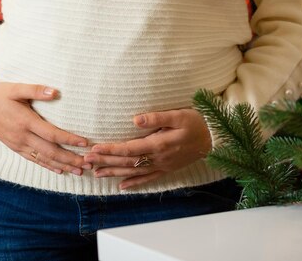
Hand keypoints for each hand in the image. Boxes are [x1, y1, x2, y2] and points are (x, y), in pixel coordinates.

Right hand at [0, 83, 90, 175]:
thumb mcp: (15, 88)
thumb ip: (36, 90)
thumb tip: (55, 92)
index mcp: (26, 121)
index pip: (52, 134)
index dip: (69, 139)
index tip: (85, 143)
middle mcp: (23, 136)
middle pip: (51, 151)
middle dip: (71, 159)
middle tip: (89, 164)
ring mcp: (19, 144)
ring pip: (44, 159)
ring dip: (63, 165)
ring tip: (80, 171)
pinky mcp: (16, 148)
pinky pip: (34, 160)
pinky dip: (48, 166)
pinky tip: (60, 170)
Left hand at [84, 109, 211, 189]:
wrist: (215, 138)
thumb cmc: (197, 123)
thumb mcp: (179, 115)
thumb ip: (157, 118)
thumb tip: (135, 120)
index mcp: (158, 144)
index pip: (129, 148)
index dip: (110, 149)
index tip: (94, 149)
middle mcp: (158, 158)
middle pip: (127, 161)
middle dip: (106, 161)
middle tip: (86, 160)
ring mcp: (162, 165)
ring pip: (134, 171)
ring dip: (114, 172)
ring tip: (96, 173)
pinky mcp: (167, 168)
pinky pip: (148, 178)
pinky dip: (134, 182)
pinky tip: (121, 186)